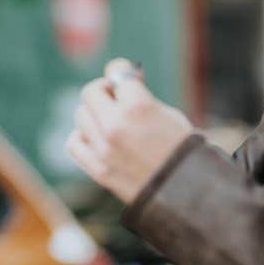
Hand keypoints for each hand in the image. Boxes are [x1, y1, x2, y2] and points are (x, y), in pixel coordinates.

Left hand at [66, 58, 195, 202]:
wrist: (189, 192)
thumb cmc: (182, 149)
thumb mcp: (168, 113)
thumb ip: (139, 96)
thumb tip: (118, 82)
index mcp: (138, 106)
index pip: (116, 72)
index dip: (121, 71)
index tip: (125, 77)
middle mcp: (115, 125)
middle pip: (90, 92)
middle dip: (104, 91)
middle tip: (116, 98)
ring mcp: (103, 149)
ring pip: (81, 116)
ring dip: (94, 115)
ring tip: (112, 123)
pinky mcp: (98, 170)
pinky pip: (74, 143)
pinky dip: (83, 137)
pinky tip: (98, 139)